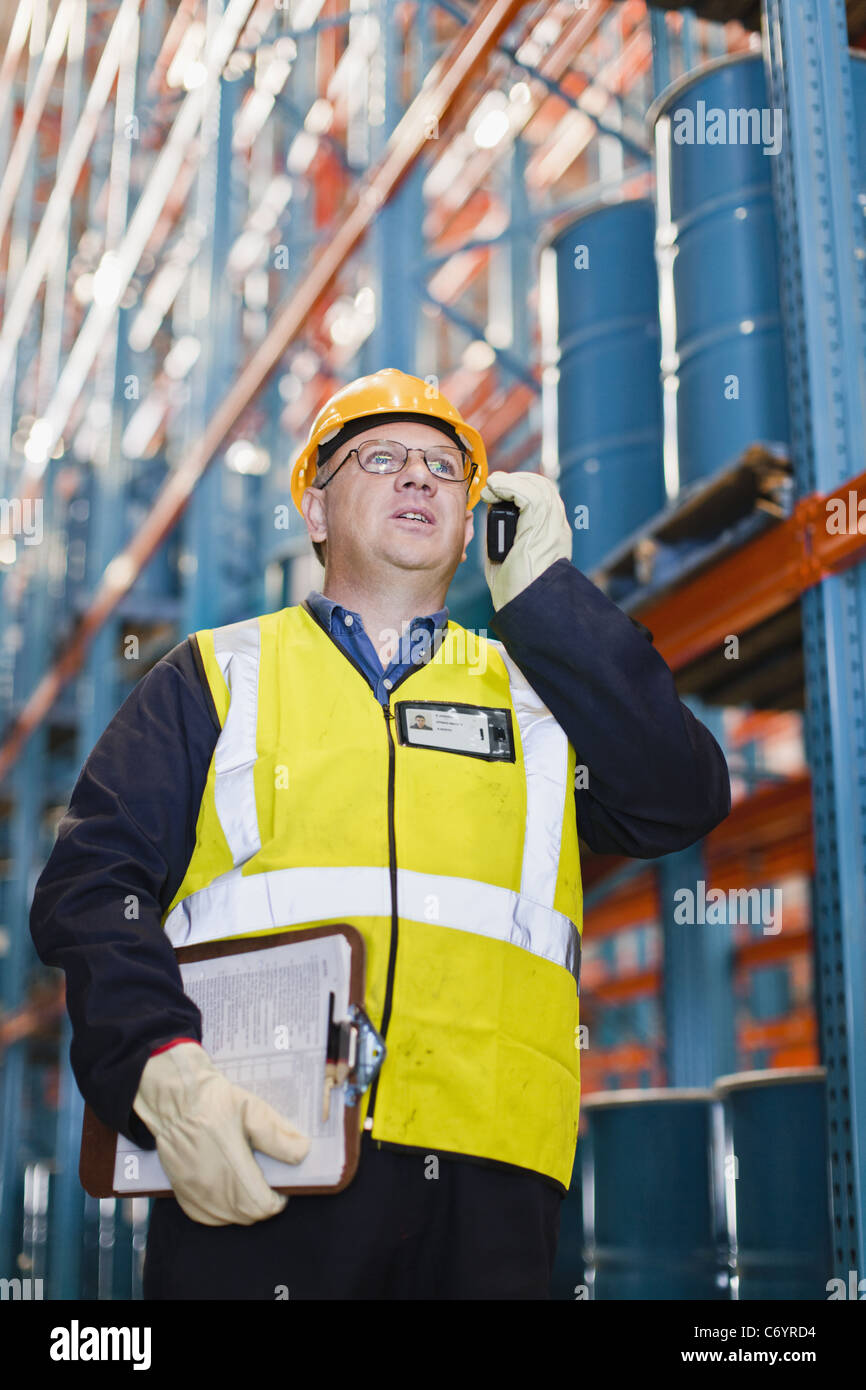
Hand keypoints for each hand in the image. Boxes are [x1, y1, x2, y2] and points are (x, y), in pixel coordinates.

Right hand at [133, 1042, 309, 1225]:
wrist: (174, 1097)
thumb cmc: (213, 1100)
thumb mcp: (252, 1109)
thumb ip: (278, 1134)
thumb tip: (302, 1152)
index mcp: (231, 1165)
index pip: (262, 1205)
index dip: (278, 1199)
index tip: (281, 1187)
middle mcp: (210, 1185)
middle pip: (248, 1215)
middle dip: (263, 1203)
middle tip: (267, 1182)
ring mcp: (193, 1192)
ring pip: (228, 1218)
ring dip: (244, 1208)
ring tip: (249, 1185)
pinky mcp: (181, 1192)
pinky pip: (207, 1216)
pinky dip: (222, 1211)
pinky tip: (228, 1192)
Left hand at [481, 471, 572, 609]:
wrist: (528, 606)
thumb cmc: (516, 592)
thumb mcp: (509, 558)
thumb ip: (504, 538)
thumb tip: (488, 523)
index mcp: (552, 535)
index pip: (543, 498)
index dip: (521, 488)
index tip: (498, 492)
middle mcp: (556, 527)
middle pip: (543, 487)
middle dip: (517, 480)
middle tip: (494, 486)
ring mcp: (551, 526)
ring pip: (537, 486)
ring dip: (510, 481)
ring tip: (492, 486)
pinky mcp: (540, 527)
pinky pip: (527, 494)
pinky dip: (509, 486)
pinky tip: (494, 488)